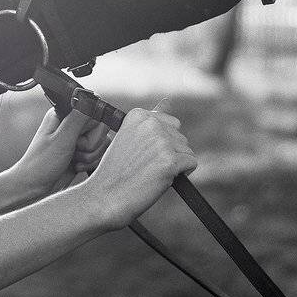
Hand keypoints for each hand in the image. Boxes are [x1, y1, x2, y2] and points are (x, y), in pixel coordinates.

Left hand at [11, 107, 110, 198]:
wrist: (36, 187)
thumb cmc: (42, 163)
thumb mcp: (61, 139)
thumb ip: (78, 120)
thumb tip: (91, 100)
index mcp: (64, 115)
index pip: (94, 114)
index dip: (91, 130)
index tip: (79, 140)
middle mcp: (72, 124)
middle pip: (101, 130)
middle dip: (91, 146)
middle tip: (74, 151)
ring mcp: (78, 139)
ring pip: (102, 144)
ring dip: (90, 156)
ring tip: (73, 160)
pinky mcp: (82, 153)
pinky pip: (99, 155)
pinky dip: (91, 163)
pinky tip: (77, 166)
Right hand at [88, 107, 196, 228]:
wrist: (106, 195)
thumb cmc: (117, 169)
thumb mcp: (131, 137)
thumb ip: (151, 120)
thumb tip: (168, 101)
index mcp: (138, 115)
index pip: (170, 123)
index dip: (161, 142)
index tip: (142, 152)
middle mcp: (150, 123)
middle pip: (180, 137)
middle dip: (169, 152)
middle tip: (145, 164)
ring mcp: (161, 141)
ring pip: (187, 151)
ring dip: (174, 164)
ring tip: (150, 171)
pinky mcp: (170, 160)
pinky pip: (191, 164)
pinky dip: (181, 174)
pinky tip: (160, 178)